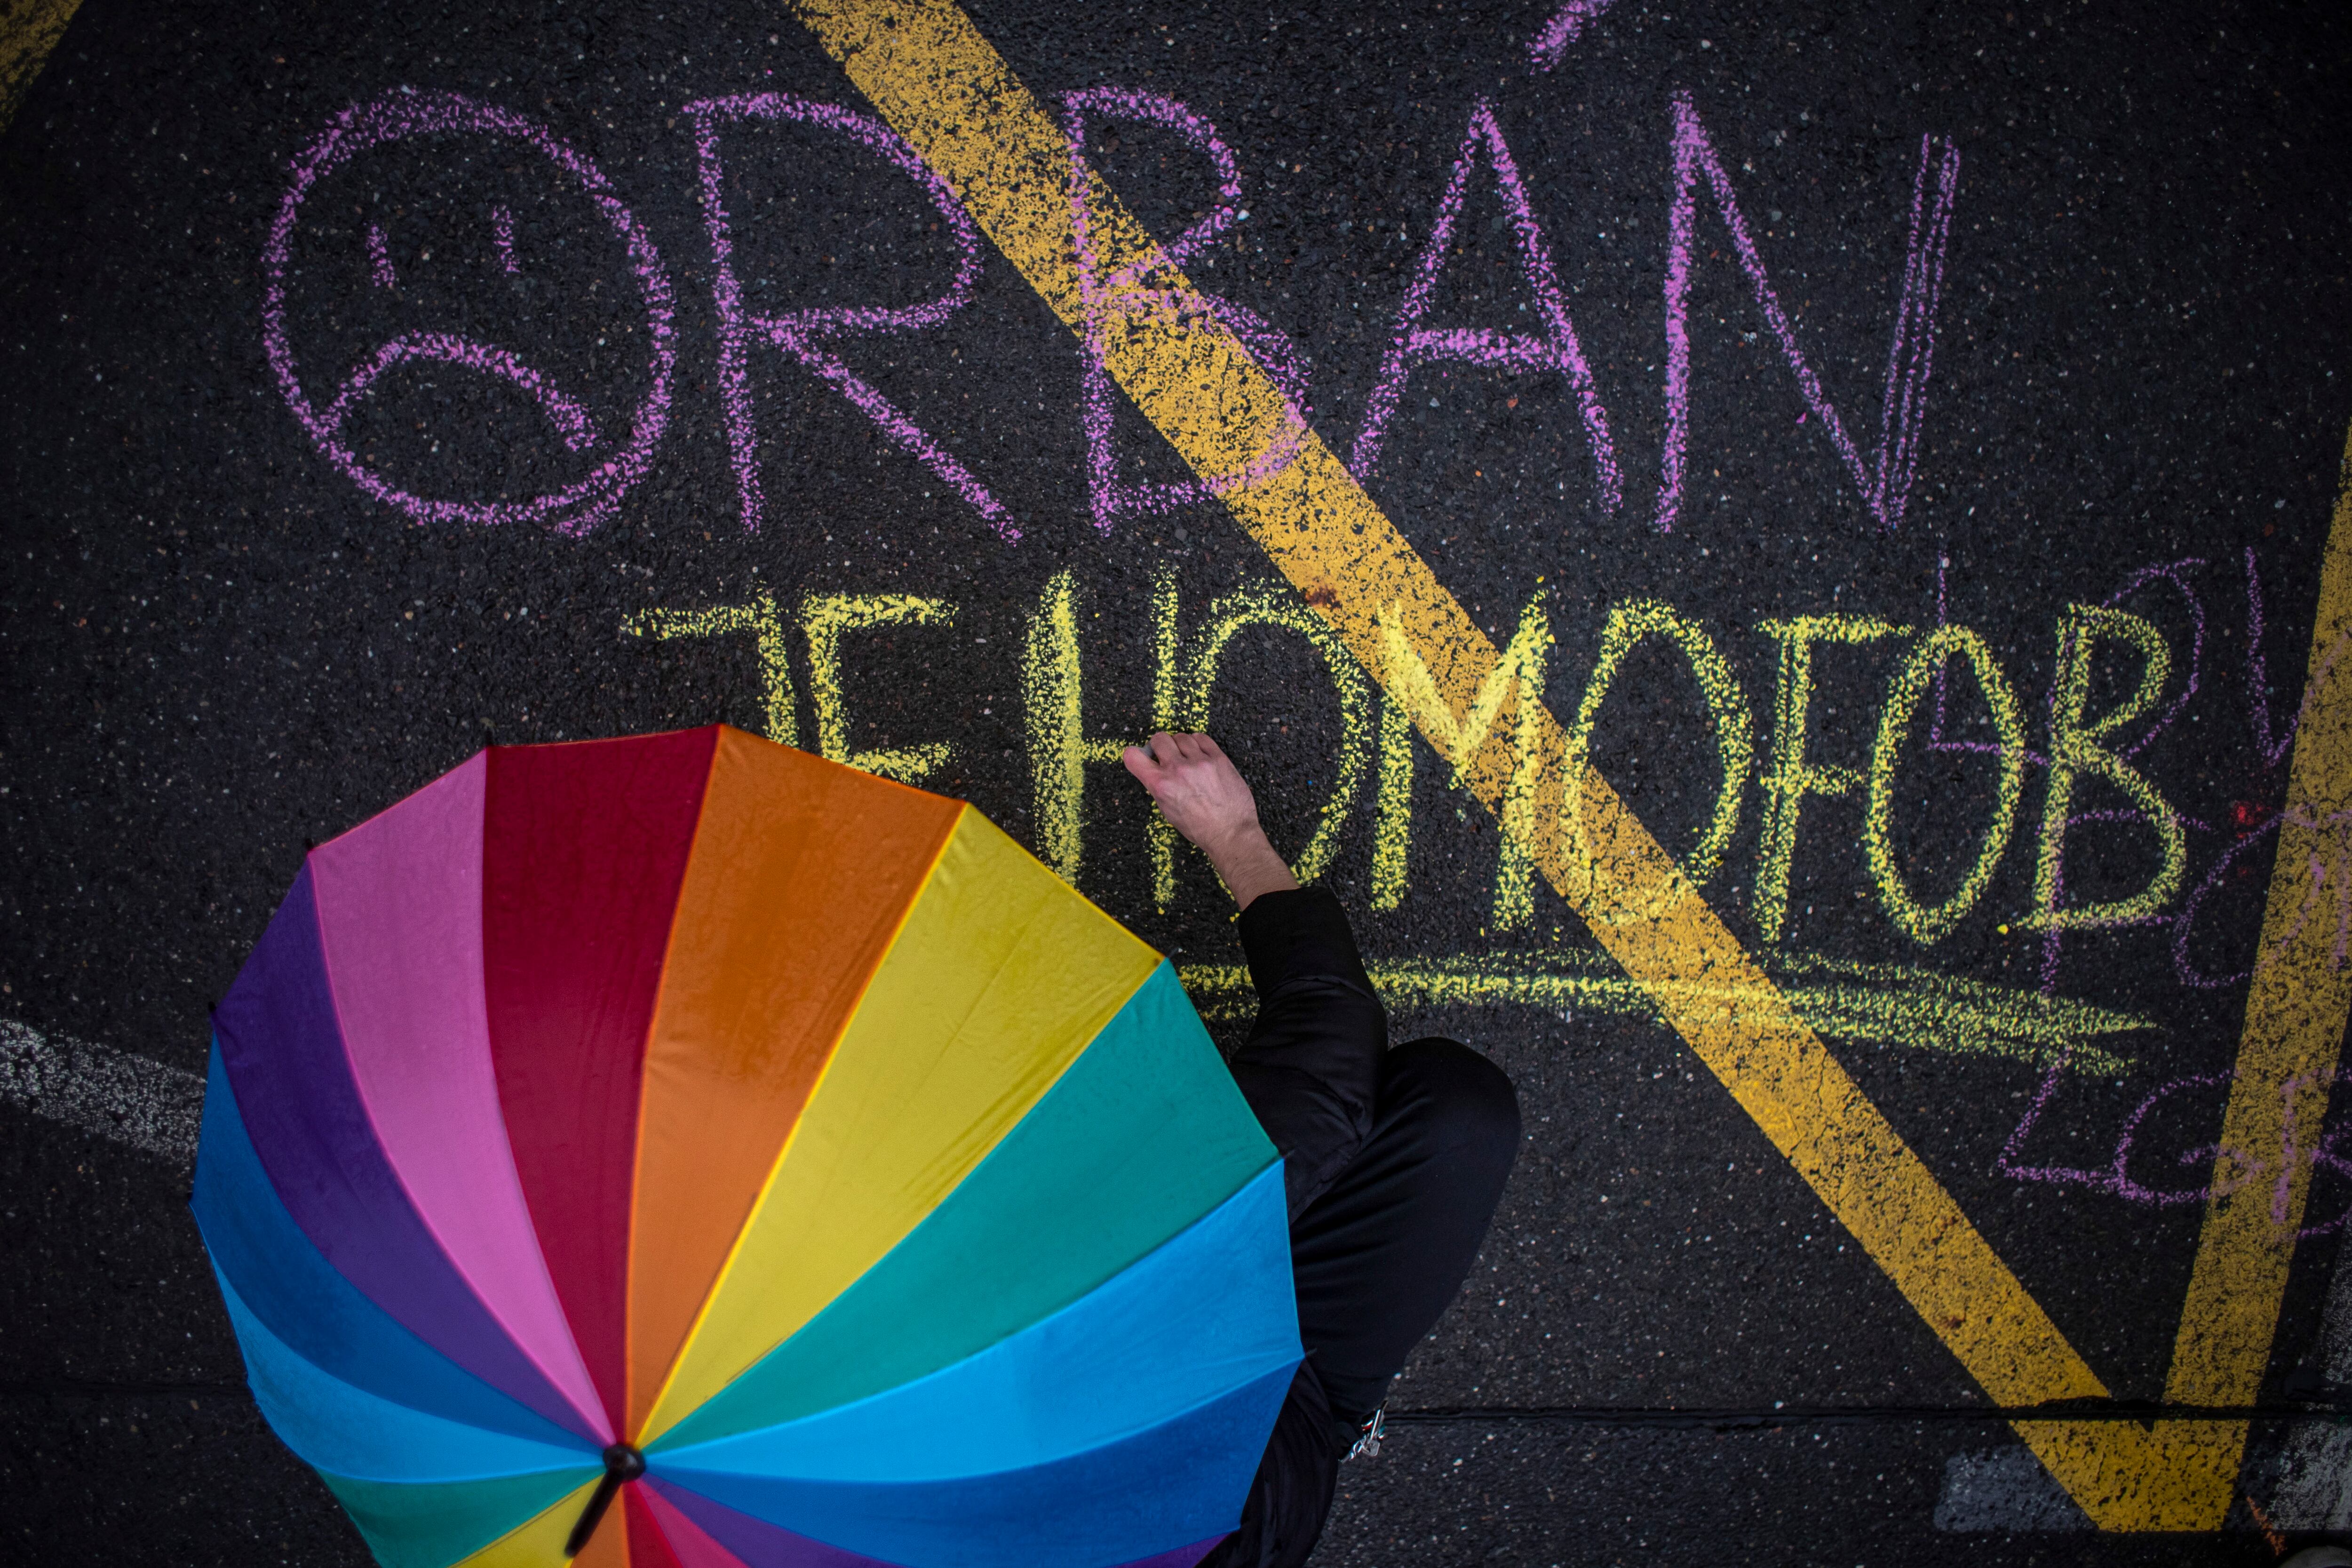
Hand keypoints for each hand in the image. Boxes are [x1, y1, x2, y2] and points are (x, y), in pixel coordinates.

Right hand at [1122, 732, 1298, 909]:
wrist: (1230, 832)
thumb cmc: (1199, 827)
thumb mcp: (1168, 811)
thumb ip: (1159, 786)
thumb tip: (1155, 768)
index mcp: (1161, 785)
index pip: (1133, 756)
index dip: (1135, 754)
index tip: (1144, 757)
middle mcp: (1178, 770)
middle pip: (1159, 738)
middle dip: (1160, 746)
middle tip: (1167, 756)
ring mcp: (1200, 762)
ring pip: (1181, 736)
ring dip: (1180, 745)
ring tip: (1187, 757)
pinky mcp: (1219, 759)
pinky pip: (1202, 738)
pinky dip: (1197, 743)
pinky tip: (1199, 753)